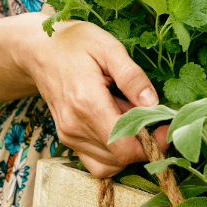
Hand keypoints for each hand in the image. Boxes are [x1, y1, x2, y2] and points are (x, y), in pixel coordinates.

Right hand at [19, 16, 168, 177]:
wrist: (39, 50)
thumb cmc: (75, 43)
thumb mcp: (109, 48)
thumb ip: (132, 77)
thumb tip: (153, 104)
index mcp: (86, 102)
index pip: (124, 146)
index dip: (152, 143)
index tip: (167, 128)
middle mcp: (75, 126)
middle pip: (120, 157)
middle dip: (145, 144)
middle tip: (153, 118)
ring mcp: (69, 135)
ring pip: (110, 163)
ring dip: (130, 147)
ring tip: (130, 115)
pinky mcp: (68, 138)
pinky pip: (97, 162)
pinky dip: (114, 152)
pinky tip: (118, 127)